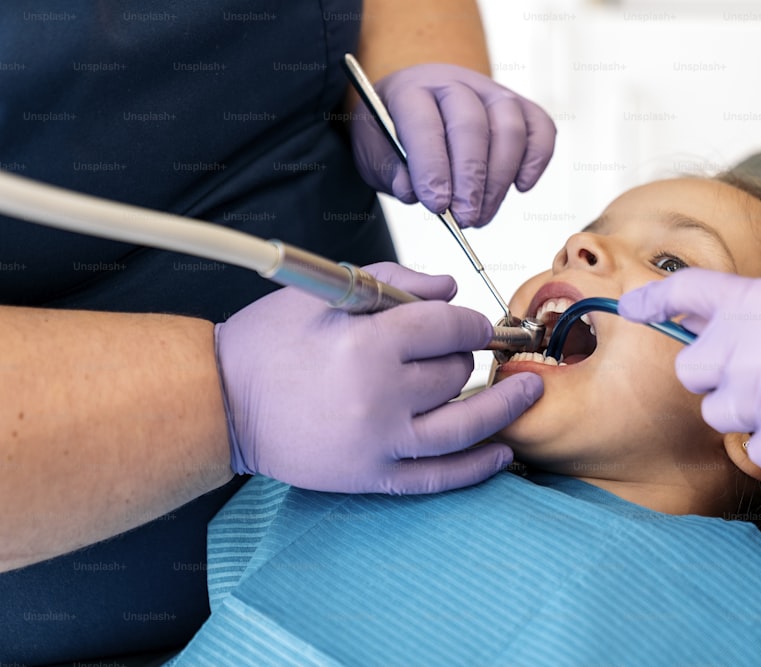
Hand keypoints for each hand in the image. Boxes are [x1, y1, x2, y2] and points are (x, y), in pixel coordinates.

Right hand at [215, 262, 542, 492]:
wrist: (222, 402)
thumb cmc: (269, 341)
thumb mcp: (325, 292)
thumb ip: (394, 278)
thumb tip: (450, 289)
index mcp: (365, 342)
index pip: (447, 327)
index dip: (469, 321)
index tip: (470, 323)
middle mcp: (379, 395)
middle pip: (456, 373)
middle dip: (464, 356)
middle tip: (457, 351)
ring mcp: (378, 442)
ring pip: (464, 425)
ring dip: (503, 408)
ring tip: (528, 393)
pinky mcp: (372, 475)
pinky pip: (439, 477)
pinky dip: (477, 468)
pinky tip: (503, 453)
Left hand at [349, 63, 556, 226]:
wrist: (416, 112)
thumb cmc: (394, 136)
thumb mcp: (374, 153)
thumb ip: (390, 171)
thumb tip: (412, 192)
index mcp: (411, 90)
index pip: (425, 123)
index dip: (432, 166)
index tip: (437, 205)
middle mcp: (454, 83)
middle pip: (472, 125)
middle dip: (471, 179)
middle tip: (466, 218)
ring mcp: (491, 92)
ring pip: (509, 128)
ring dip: (499, 179)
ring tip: (482, 215)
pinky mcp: (519, 107)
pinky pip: (540, 128)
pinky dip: (537, 159)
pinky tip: (521, 187)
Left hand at [618, 268, 760, 472]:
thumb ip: (759, 304)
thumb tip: (706, 313)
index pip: (690, 294)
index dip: (651, 299)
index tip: (628, 307)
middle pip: (692, 368)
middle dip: (716, 373)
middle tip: (758, 372)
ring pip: (718, 413)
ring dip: (745, 410)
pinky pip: (752, 449)